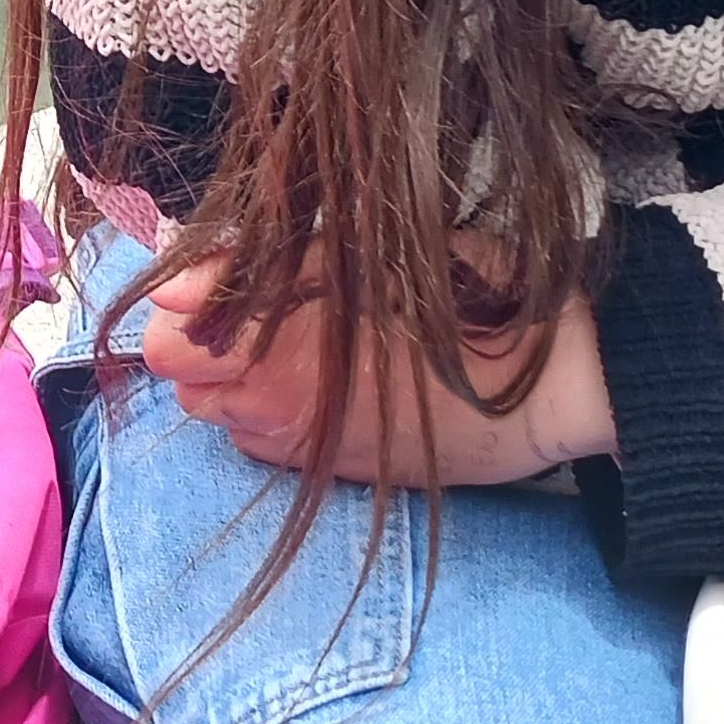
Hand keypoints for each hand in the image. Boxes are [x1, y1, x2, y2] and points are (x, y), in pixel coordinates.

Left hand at [143, 250, 617, 489]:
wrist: (557, 379)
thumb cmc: (465, 293)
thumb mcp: (358, 252)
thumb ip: (254, 270)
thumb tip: (166, 289)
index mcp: (276, 356)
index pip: (171, 348)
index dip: (183, 311)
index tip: (206, 284)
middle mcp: (277, 416)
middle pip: (191, 385)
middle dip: (209, 345)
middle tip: (258, 304)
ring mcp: (306, 449)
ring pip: (229, 415)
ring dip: (243, 379)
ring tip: (302, 339)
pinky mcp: (334, 470)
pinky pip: (269, 441)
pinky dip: (278, 410)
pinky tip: (327, 377)